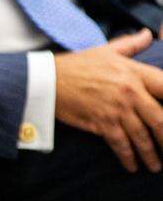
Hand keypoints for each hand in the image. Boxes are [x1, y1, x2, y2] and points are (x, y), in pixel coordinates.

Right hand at [54, 29, 162, 172]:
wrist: (48, 81)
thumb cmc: (76, 65)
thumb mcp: (106, 51)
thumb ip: (131, 44)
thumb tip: (149, 34)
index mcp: (135, 72)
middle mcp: (130, 92)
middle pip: (160, 119)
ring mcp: (117, 109)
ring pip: (142, 136)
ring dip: (151, 154)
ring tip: (156, 166)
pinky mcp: (101, 123)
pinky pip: (121, 144)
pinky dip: (128, 157)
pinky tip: (133, 167)